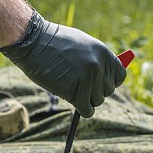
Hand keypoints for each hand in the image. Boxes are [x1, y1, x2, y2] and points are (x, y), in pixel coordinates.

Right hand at [0, 11, 125, 116]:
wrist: (33, 42)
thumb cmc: (53, 43)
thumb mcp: (81, 44)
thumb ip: (96, 59)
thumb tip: (106, 78)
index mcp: (103, 52)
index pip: (120, 76)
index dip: (108, 82)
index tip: (98, 84)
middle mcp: (99, 65)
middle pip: (107, 91)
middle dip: (93, 91)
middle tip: (77, 83)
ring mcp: (88, 79)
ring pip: (97, 101)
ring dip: (85, 99)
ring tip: (69, 86)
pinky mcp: (76, 92)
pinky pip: (87, 110)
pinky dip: (82, 110)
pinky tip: (71, 100)